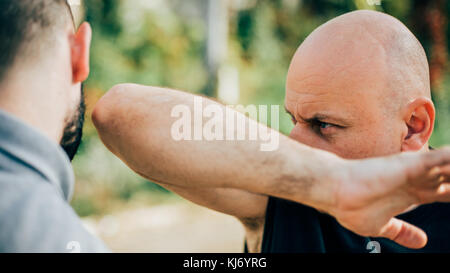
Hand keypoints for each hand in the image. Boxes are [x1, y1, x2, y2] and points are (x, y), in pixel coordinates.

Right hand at [329, 147, 449, 248]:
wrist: (335, 192)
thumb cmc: (352, 207)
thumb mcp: (382, 226)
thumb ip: (402, 231)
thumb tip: (421, 242)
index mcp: (413, 194)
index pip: (447, 193)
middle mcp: (418, 180)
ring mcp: (415, 171)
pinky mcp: (410, 165)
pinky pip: (442, 159)